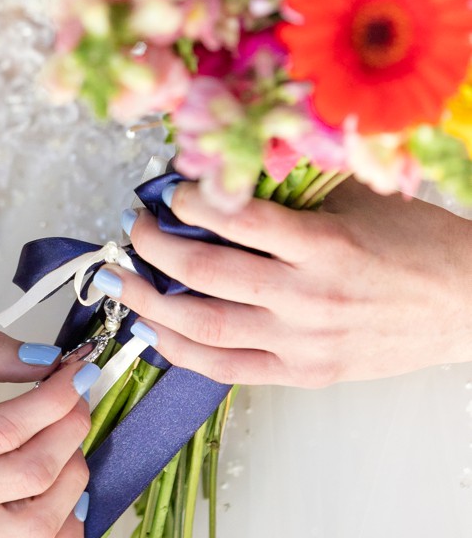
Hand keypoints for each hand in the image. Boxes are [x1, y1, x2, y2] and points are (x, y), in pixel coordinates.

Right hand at [0, 331, 97, 537]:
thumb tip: (48, 360)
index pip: (5, 430)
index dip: (54, 398)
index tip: (76, 372)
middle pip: (30, 475)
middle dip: (69, 428)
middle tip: (75, 395)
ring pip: (41, 526)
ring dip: (72, 478)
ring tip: (65, 442)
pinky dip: (62, 537)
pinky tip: (62, 497)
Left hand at [101, 179, 471, 387]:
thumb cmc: (416, 244)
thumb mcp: (357, 197)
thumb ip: (291, 186)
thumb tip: (221, 165)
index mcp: (324, 244)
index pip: (236, 220)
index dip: (189, 202)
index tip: (167, 191)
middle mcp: (309, 297)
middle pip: (205, 274)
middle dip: (153, 249)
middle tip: (132, 230)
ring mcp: (305, 341)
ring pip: (204, 328)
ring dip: (150, 304)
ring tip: (122, 282)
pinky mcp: (305, 373)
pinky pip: (227, 369)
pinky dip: (180, 351)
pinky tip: (154, 330)